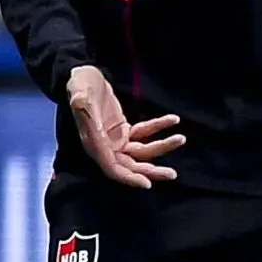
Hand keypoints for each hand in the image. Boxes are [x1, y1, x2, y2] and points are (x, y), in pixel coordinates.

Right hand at [66, 65, 183, 188]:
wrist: (84, 77)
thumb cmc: (80, 87)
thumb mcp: (80, 94)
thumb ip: (83, 104)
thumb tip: (85, 112)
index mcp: (94, 144)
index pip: (113, 168)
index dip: (129, 177)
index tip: (147, 183)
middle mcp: (106, 147)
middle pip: (131, 166)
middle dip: (151, 170)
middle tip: (172, 174)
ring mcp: (116, 140)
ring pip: (141, 151)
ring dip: (161, 147)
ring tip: (180, 138)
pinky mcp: (123, 131)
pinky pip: (144, 133)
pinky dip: (158, 127)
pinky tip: (173, 120)